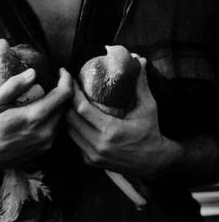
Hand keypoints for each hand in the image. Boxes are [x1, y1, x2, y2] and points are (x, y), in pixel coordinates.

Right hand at [0, 67, 72, 175]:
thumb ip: (14, 86)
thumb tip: (33, 73)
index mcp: (34, 118)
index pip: (63, 95)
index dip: (66, 79)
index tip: (60, 70)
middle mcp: (45, 133)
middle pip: (66, 106)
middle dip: (64, 90)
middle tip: (54, 79)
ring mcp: (45, 144)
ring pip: (62, 118)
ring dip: (58, 104)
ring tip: (47, 93)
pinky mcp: (42, 151)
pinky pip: (55, 129)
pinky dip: (53, 116)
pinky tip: (40, 110)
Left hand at [66, 58, 178, 176]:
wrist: (155, 163)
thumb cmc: (151, 132)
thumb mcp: (148, 107)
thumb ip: (141, 83)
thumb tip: (138, 59)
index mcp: (111, 130)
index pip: (82, 109)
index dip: (72, 92)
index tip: (69, 78)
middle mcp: (99, 145)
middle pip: (70, 119)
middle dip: (66, 101)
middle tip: (66, 87)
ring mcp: (93, 156)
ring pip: (69, 131)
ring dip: (67, 115)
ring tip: (68, 99)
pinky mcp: (91, 162)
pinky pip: (75, 141)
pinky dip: (73, 128)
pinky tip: (75, 116)